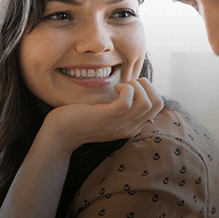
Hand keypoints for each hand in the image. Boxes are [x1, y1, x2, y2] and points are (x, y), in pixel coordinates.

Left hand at [43, 78, 163, 150]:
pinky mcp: (105, 118)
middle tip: (127, 84)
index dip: (148, 89)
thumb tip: (135, 87)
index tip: (130, 86)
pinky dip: (124, 89)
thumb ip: (123, 106)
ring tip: (120, 86)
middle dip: (146, 85)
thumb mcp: (109, 113)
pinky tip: (113, 88)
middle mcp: (129, 128)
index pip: (158, 106)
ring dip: (136, 86)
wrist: (60, 133)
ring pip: (146, 103)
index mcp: (132, 126)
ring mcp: (118, 124)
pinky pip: (127, 101)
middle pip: (157, 103)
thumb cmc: (83, 118)